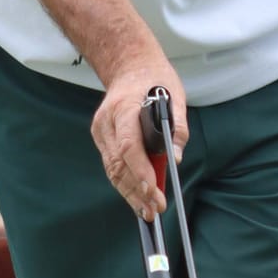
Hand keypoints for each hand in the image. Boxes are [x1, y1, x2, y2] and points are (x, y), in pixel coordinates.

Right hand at [92, 44, 188, 218]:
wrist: (129, 65)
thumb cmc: (155, 80)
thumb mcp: (175, 96)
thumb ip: (176, 128)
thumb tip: (175, 159)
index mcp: (124, 108)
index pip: (128, 146)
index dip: (140, 171)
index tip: (154, 191)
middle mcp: (107, 121)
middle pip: (118, 164)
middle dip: (137, 191)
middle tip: (155, 210)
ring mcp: (101, 130)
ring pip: (113, 169)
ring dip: (130, 193)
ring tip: (147, 212)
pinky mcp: (101, 137)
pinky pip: (112, 165)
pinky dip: (125, 183)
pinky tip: (138, 198)